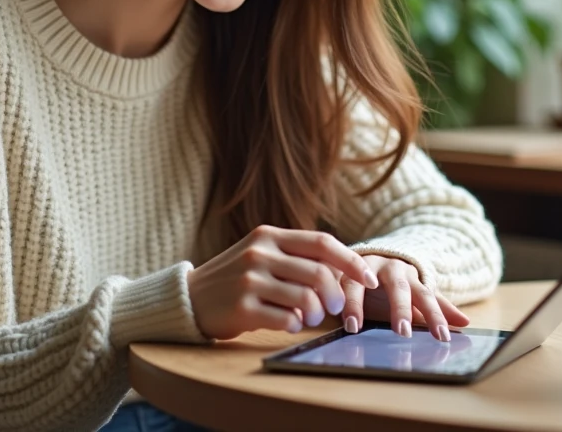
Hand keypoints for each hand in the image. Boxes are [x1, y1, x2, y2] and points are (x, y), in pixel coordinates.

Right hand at [186, 225, 378, 339]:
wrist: (190, 297)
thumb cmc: (236, 278)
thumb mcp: (262, 254)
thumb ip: (296, 255)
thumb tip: (345, 269)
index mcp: (269, 235)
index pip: (323, 243)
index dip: (352, 261)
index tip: (371, 279)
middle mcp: (260, 252)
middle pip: (319, 273)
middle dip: (337, 295)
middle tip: (336, 308)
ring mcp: (249, 279)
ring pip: (306, 298)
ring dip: (316, 313)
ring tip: (309, 316)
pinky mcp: (242, 306)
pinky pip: (286, 319)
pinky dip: (295, 325)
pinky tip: (288, 323)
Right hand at [341, 254, 469, 341]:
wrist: (368, 256)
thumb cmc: (394, 283)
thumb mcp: (416, 293)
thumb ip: (437, 307)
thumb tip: (466, 322)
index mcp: (410, 276)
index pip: (426, 296)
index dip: (434, 316)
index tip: (442, 337)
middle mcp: (388, 269)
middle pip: (397, 288)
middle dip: (400, 309)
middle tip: (403, 332)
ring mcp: (362, 268)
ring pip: (360, 283)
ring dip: (356, 304)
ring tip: (354, 326)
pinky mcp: (339, 270)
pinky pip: (336, 280)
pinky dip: (331, 294)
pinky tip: (326, 309)